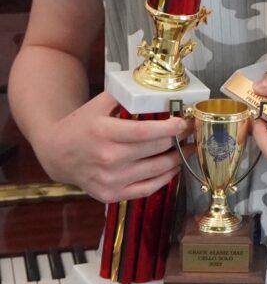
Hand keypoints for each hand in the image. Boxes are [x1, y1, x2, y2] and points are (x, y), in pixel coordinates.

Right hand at [34, 91, 187, 202]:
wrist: (57, 154)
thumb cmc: (81, 126)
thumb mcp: (98, 105)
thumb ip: (125, 95)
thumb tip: (156, 88)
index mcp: (104, 132)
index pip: (145, 132)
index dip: (170, 128)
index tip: (184, 123)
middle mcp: (107, 158)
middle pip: (155, 149)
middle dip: (178, 140)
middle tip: (191, 132)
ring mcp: (110, 180)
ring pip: (157, 170)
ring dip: (177, 159)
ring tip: (187, 149)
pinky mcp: (111, 195)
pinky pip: (148, 188)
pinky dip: (165, 178)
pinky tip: (173, 167)